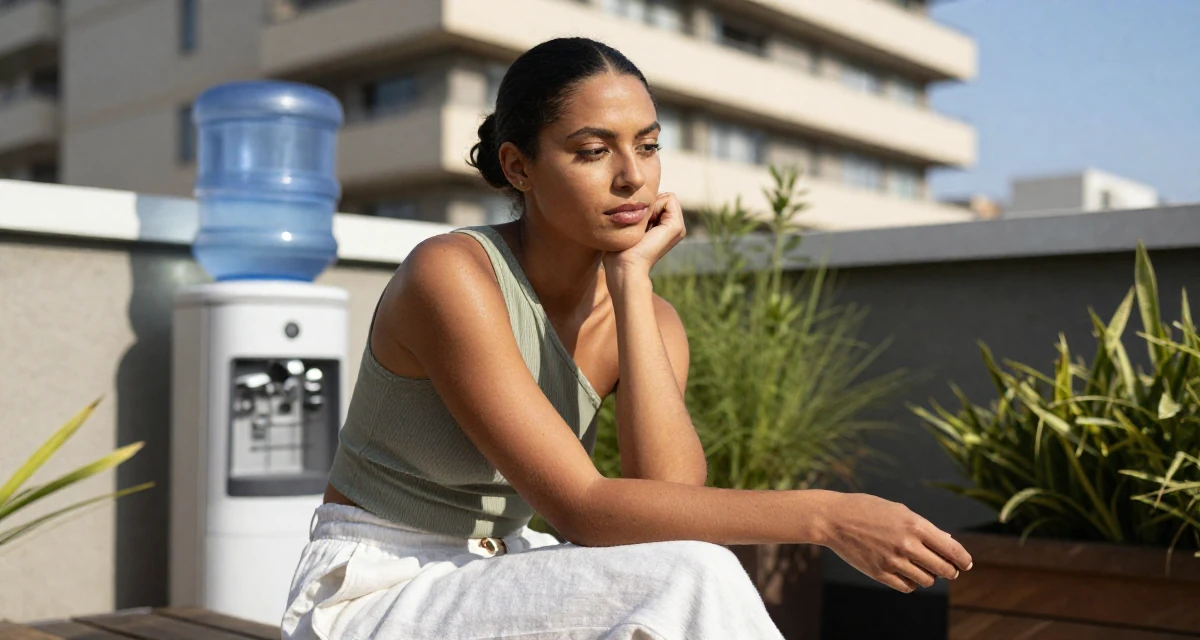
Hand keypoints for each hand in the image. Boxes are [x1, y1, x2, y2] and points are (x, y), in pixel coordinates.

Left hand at [602, 192, 685, 280]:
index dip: (645, 203)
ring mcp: (678, 227)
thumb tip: (635, 196)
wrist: (624, 267)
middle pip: (663, 196)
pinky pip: (670, 198)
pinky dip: (654, 205)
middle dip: (648, 203)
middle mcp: (674, 227)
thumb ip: (636, 211)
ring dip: (650, 205)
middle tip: (637, 223)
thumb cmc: (618, 249)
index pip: (658, 198)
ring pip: (666, 196)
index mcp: (665, 227)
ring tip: (641, 225)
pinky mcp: (677, 226)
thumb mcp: (627, 225)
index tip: (634, 221)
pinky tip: (646, 223)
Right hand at [822, 493, 972, 592]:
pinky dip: (911, 583)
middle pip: (943, 569)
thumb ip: (925, 527)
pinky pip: (907, 587)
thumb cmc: (868, 510)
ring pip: (926, 580)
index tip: (966, 564)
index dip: (963, 559)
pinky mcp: (880, 573)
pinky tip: (906, 573)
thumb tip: (948, 541)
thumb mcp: (899, 511)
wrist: (834, 519)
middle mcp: (907, 544)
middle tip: (948, 569)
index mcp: (915, 525)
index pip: (952, 549)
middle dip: (949, 570)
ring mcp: (893, 561)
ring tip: (922, 568)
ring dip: (929, 576)